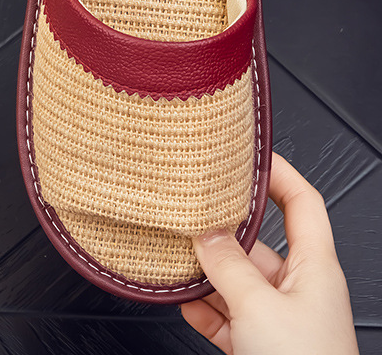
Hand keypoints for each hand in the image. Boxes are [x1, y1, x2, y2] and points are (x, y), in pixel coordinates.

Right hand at [181, 153, 358, 354]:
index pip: (302, 202)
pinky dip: (203, 306)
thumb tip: (205, 232)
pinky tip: (182, 298)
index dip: (278, 173)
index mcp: (315, 269)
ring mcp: (278, 320)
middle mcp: (299, 289)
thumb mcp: (260, 307)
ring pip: (237, 281)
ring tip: (175, 254)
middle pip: (258, 243)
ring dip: (206, 272)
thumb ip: (228, 265)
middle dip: (223, 230)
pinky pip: (227, 315)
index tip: (247, 153)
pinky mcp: (259, 347)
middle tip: (190, 211)